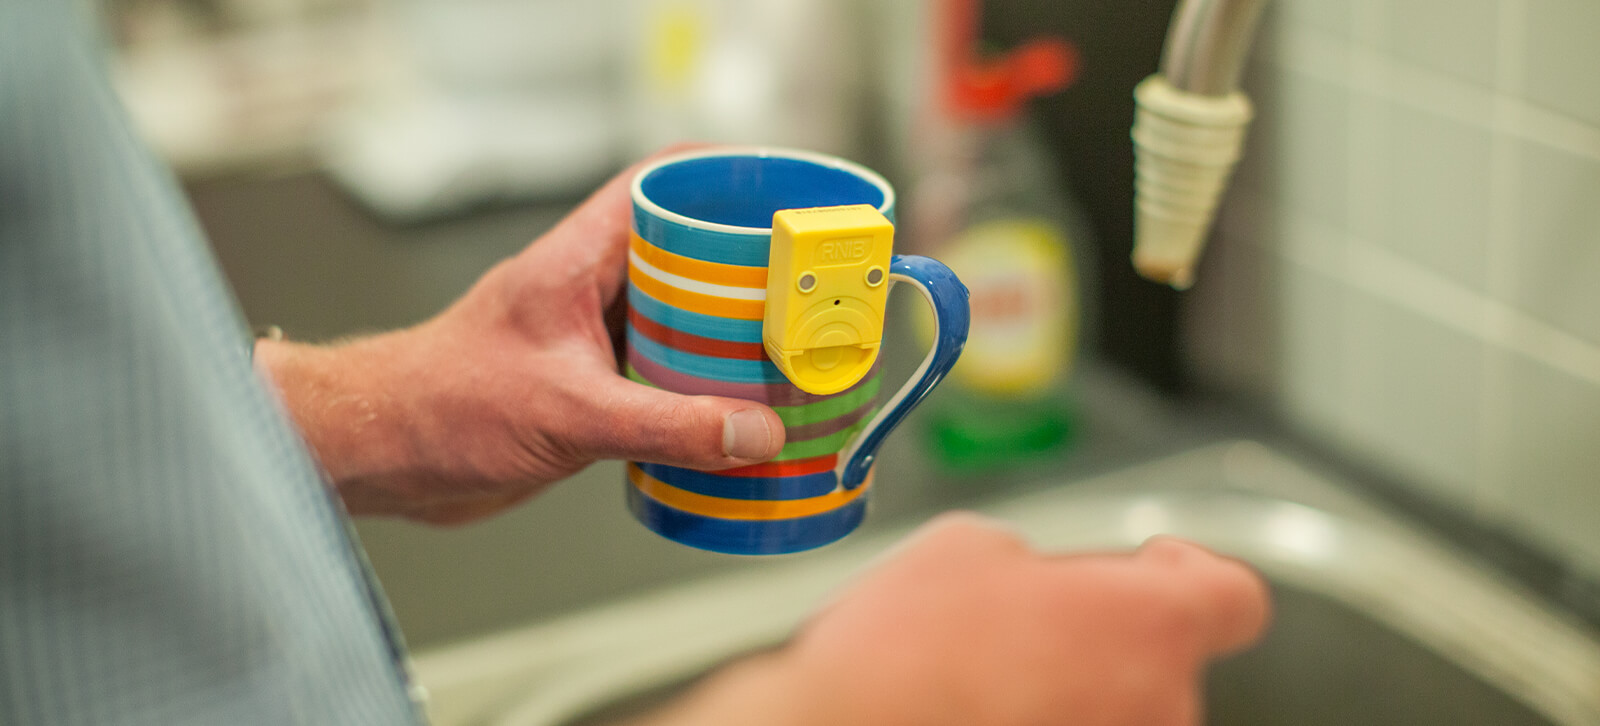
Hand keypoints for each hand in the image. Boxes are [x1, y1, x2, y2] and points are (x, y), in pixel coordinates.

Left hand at [255, 148, 785, 523]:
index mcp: (578, 260)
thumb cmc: (441, 406)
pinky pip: (658, 377)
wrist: (383, 456)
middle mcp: (587, 290)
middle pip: (682, 253)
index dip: (720, 175)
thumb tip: (754, 432)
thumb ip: (666, 424)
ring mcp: (587, 340)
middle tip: (802, 287)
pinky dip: (699, 392)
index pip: (656, 184)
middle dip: (744, 267)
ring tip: (787, 351)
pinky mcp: (586, 391)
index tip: (780, 189)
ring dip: (726, 336)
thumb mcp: (569, 411)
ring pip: (675, 319)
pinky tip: (734, 416)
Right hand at [642, 514, 1270, 725]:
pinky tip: (980, 713)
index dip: (1193, 576)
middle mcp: (1159, 705)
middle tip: (1027, 627)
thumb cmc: (906, 659)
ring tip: (988, 682)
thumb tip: (1020, 574)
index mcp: (1151, 623)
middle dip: (1102, 639)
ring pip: (1116, 711)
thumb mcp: (961, 548)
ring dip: (1070, 693)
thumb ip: (1026, 556)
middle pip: (1162, 661)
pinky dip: (1042, 724)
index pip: (1233, 598)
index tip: (1158, 567)